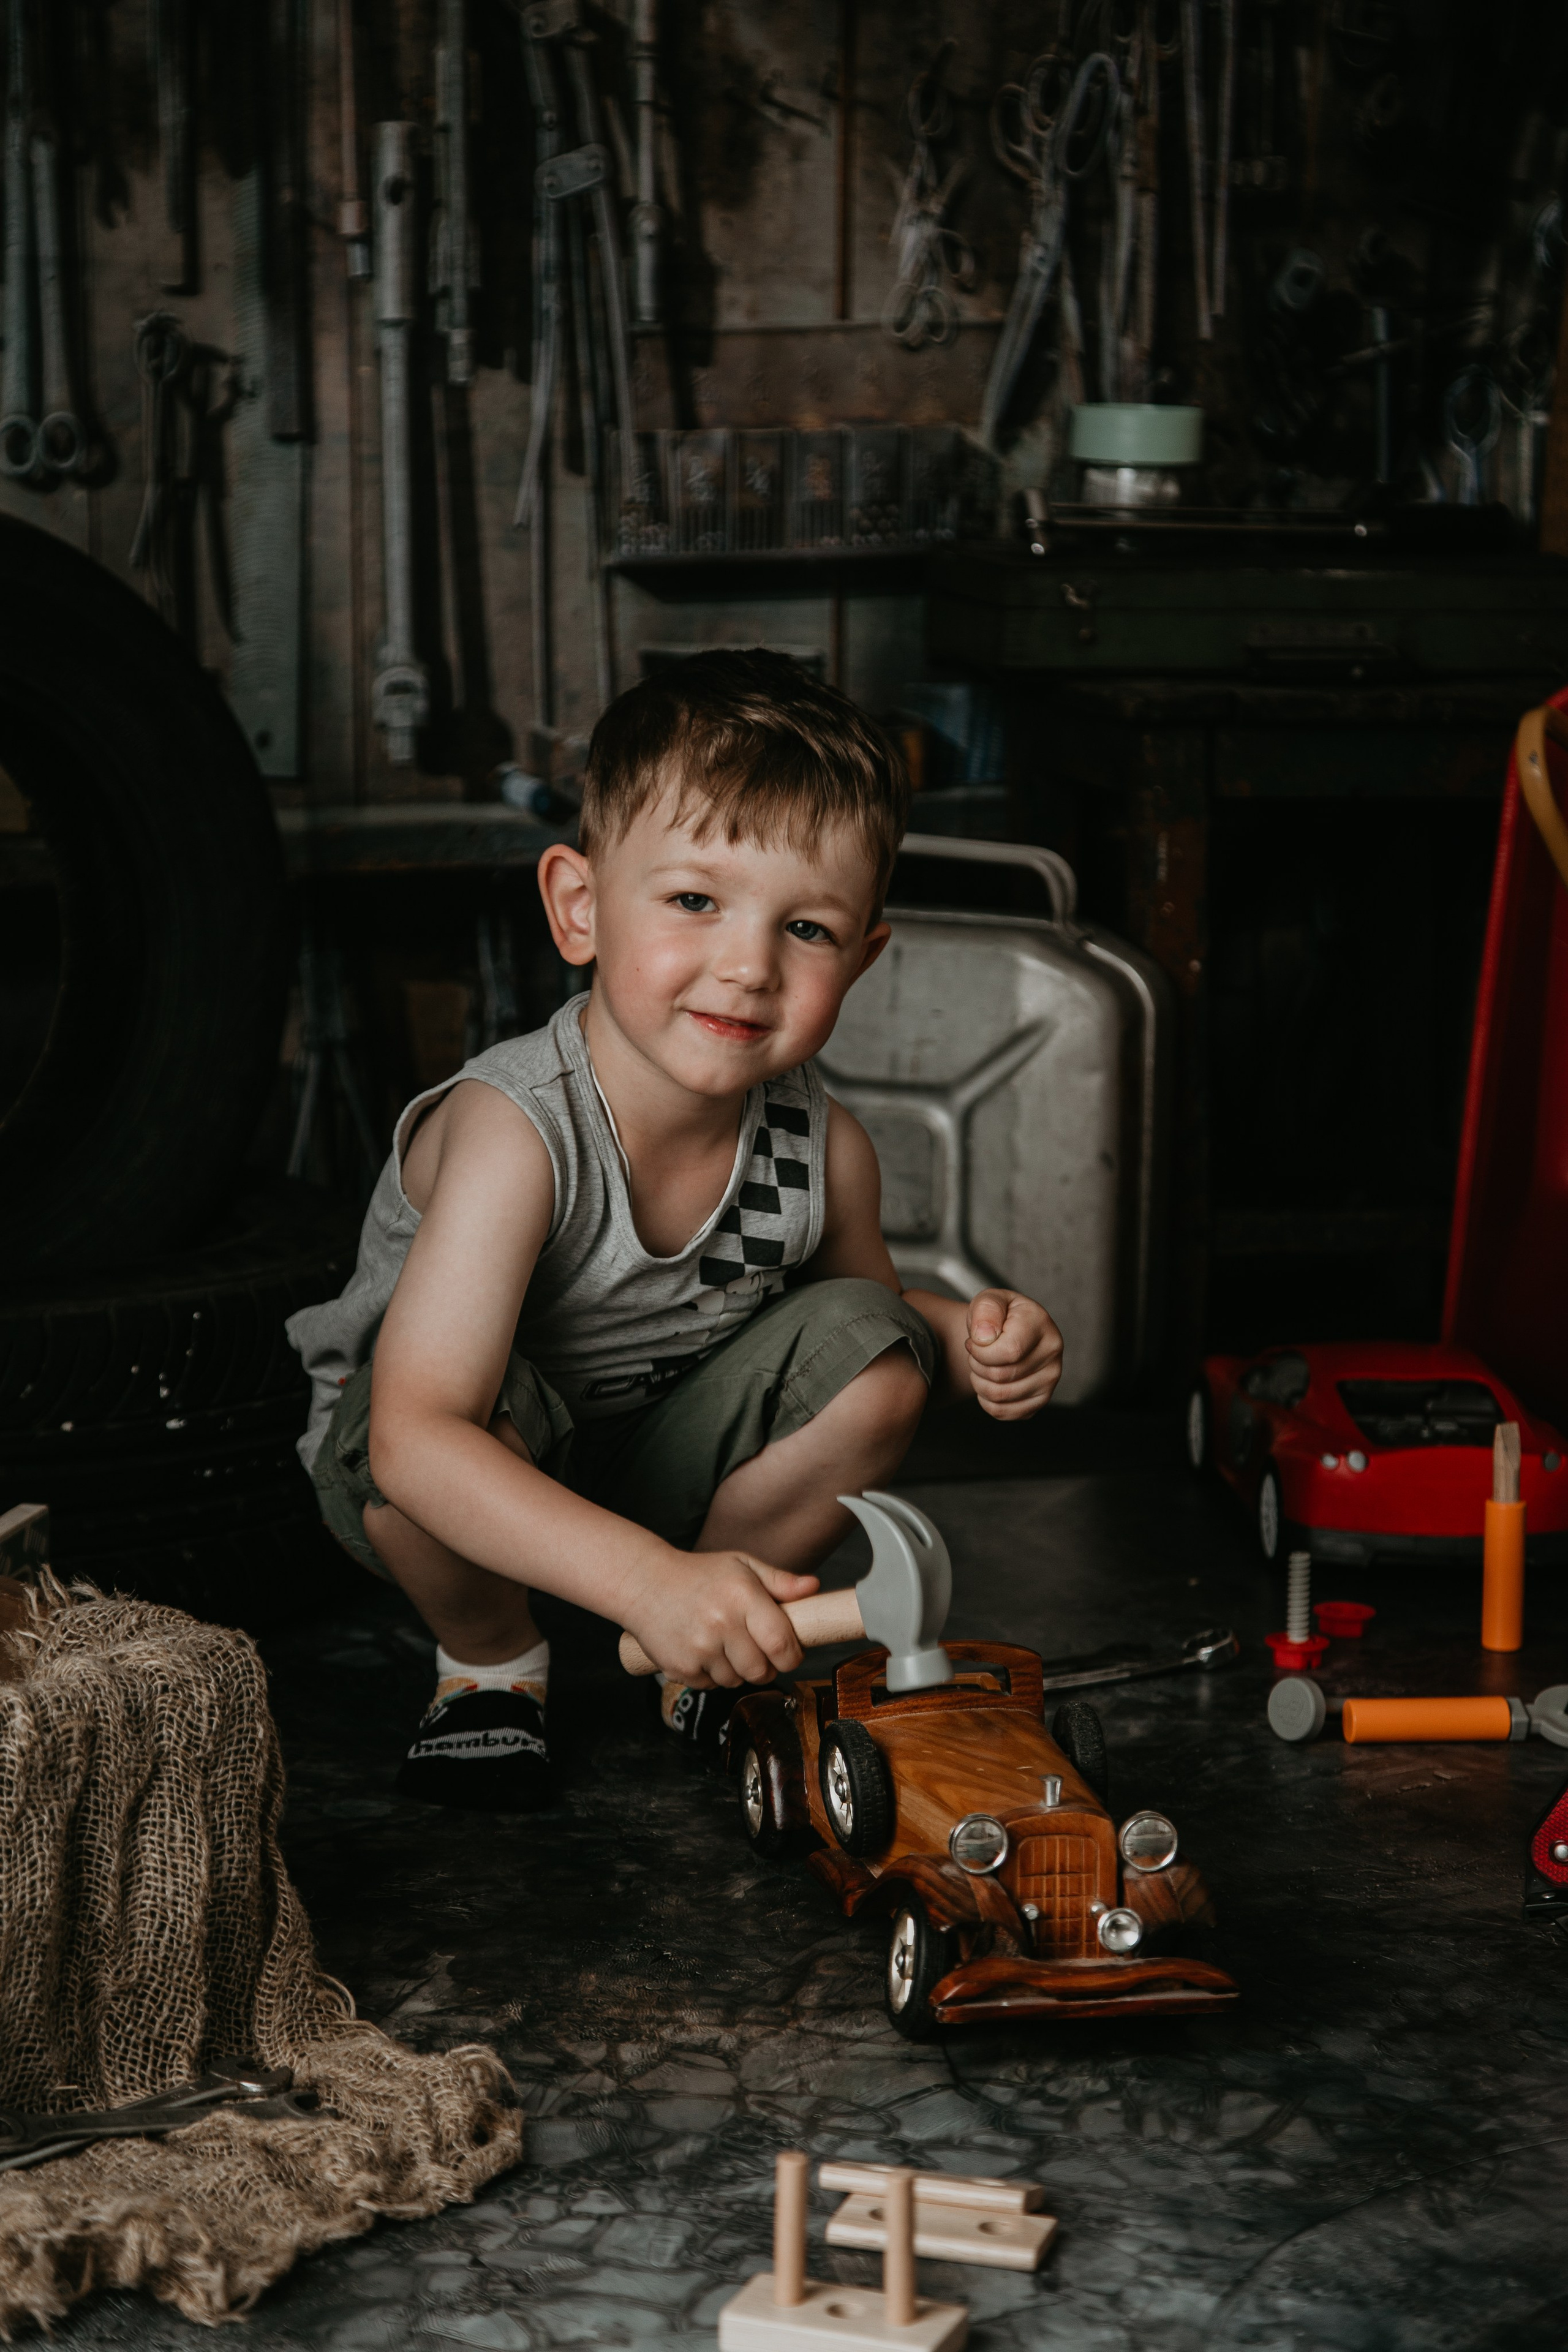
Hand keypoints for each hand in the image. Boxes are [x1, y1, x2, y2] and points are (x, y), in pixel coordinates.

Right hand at [622, 1550, 820, 1688]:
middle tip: (755, 1649)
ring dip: (737, 1671)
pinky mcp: (681, 1668)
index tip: (788, 1653)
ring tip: (724, 1644)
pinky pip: (711, 1686)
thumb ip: (780, 1581)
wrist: (644, 1584)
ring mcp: (699, 1648)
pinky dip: (712, 1675)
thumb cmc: (699, 1574)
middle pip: (762, 1671)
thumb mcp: (742, 1566)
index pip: (782, 1644)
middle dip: (765, 1666)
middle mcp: (721, 1623)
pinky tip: (703, 1650)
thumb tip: (814, 1588)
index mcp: (743, 1596)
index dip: (792, 1656)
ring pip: (736, 1682)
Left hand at [964, 1289, 1063, 1420]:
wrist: (1005, 1332)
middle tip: (976, 1353)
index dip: (981, 1351)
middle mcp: (1052, 1352)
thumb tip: (985, 1337)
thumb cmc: (995, 1316)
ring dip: (979, 1382)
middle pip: (1002, 1376)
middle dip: (977, 1365)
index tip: (973, 1341)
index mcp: (1041, 1323)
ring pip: (1000, 1396)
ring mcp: (1050, 1378)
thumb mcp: (987, 1301)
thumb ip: (985, 1310)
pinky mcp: (1041, 1399)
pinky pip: (1003, 1412)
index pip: (1009, 1352)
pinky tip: (989, 1382)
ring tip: (982, 1365)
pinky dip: (986, 1400)